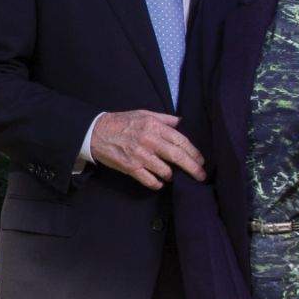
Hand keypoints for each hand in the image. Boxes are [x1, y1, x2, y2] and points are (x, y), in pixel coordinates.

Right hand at [90, 110, 205, 189]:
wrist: (96, 132)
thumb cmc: (121, 122)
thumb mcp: (144, 114)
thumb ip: (164, 119)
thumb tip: (181, 122)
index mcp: (154, 126)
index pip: (180, 141)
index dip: (194, 152)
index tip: (201, 160)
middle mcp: (149, 140)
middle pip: (177, 156)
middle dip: (193, 168)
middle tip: (201, 176)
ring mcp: (140, 155)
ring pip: (166, 171)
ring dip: (173, 176)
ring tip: (174, 176)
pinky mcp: (131, 168)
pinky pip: (150, 181)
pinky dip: (158, 184)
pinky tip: (160, 182)